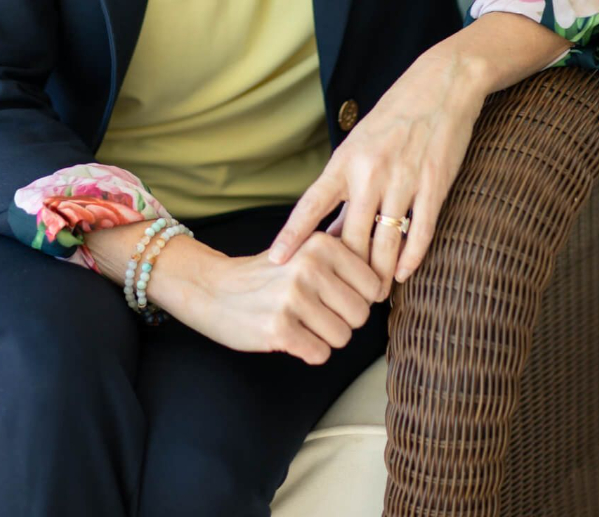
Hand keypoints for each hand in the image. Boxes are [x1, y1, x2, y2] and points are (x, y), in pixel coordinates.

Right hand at [189, 233, 385, 364]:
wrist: (213, 289)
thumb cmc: (268, 275)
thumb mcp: (304, 251)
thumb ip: (342, 260)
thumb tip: (385, 284)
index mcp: (321, 244)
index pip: (373, 285)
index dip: (358, 297)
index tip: (334, 296)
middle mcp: (309, 266)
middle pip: (360, 315)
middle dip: (342, 320)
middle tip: (314, 312)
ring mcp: (293, 297)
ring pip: (342, 337)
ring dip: (324, 338)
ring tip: (299, 321)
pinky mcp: (278, 328)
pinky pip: (320, 354)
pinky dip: (308, 351)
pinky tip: (289, 335)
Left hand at [266, 46, 487, 298]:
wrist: (439, 86)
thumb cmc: (393, 118)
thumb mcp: (359, 146)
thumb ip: (345, 190)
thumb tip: (327, 234)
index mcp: (345, 161)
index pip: (311, 204)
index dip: (292, 235)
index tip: (275, 260)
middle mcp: (369, 173)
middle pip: (350, 238)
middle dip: (346, 273)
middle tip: (343, 298)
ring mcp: (402, 180)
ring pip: (385, 243)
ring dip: (380, 275)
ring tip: (375, 295)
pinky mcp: (433, 185)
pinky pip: (419, 232)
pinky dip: (411, 258)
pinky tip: (405, 274)